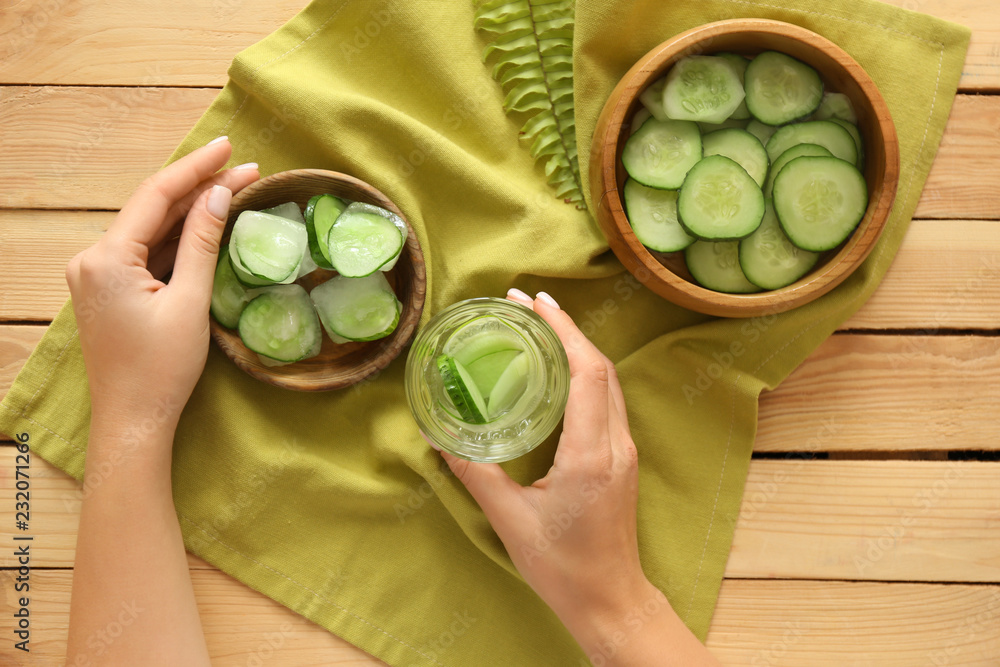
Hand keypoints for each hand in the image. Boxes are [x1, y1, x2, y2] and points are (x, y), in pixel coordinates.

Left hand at [66, 138, 258, 431]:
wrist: (132, 421)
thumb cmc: (161, 369)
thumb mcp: (189, 302)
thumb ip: (201, 243)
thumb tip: (219, 195)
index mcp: (105, 258)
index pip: (155, 196)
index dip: (195, 168)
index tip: (228, 147)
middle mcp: (92, 259)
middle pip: (152, 209)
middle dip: (199, 188)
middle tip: (245, 169)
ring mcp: (98, 274)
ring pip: (150, 230)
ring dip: (191, 212)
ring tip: (235, 189)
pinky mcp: (110, 289)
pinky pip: (146, 252)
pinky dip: (178, 239)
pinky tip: (208, 225)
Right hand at [437, 290, 645, 622]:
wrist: (609, 599)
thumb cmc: (563, 566)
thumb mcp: (510, 518)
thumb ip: (475, 473)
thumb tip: (438, 437)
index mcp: (591, 455)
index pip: (587, 372)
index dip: (563, 330)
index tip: (536, 302)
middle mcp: (616, 445)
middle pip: (601, 367)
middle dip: (567, 328)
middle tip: (528, 304)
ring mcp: (625, 451)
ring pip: (609, 382)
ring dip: (578, 348)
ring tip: (540, 326)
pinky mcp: (622, 459)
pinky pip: (608, 400)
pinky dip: (585, 373)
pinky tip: (558, 370)